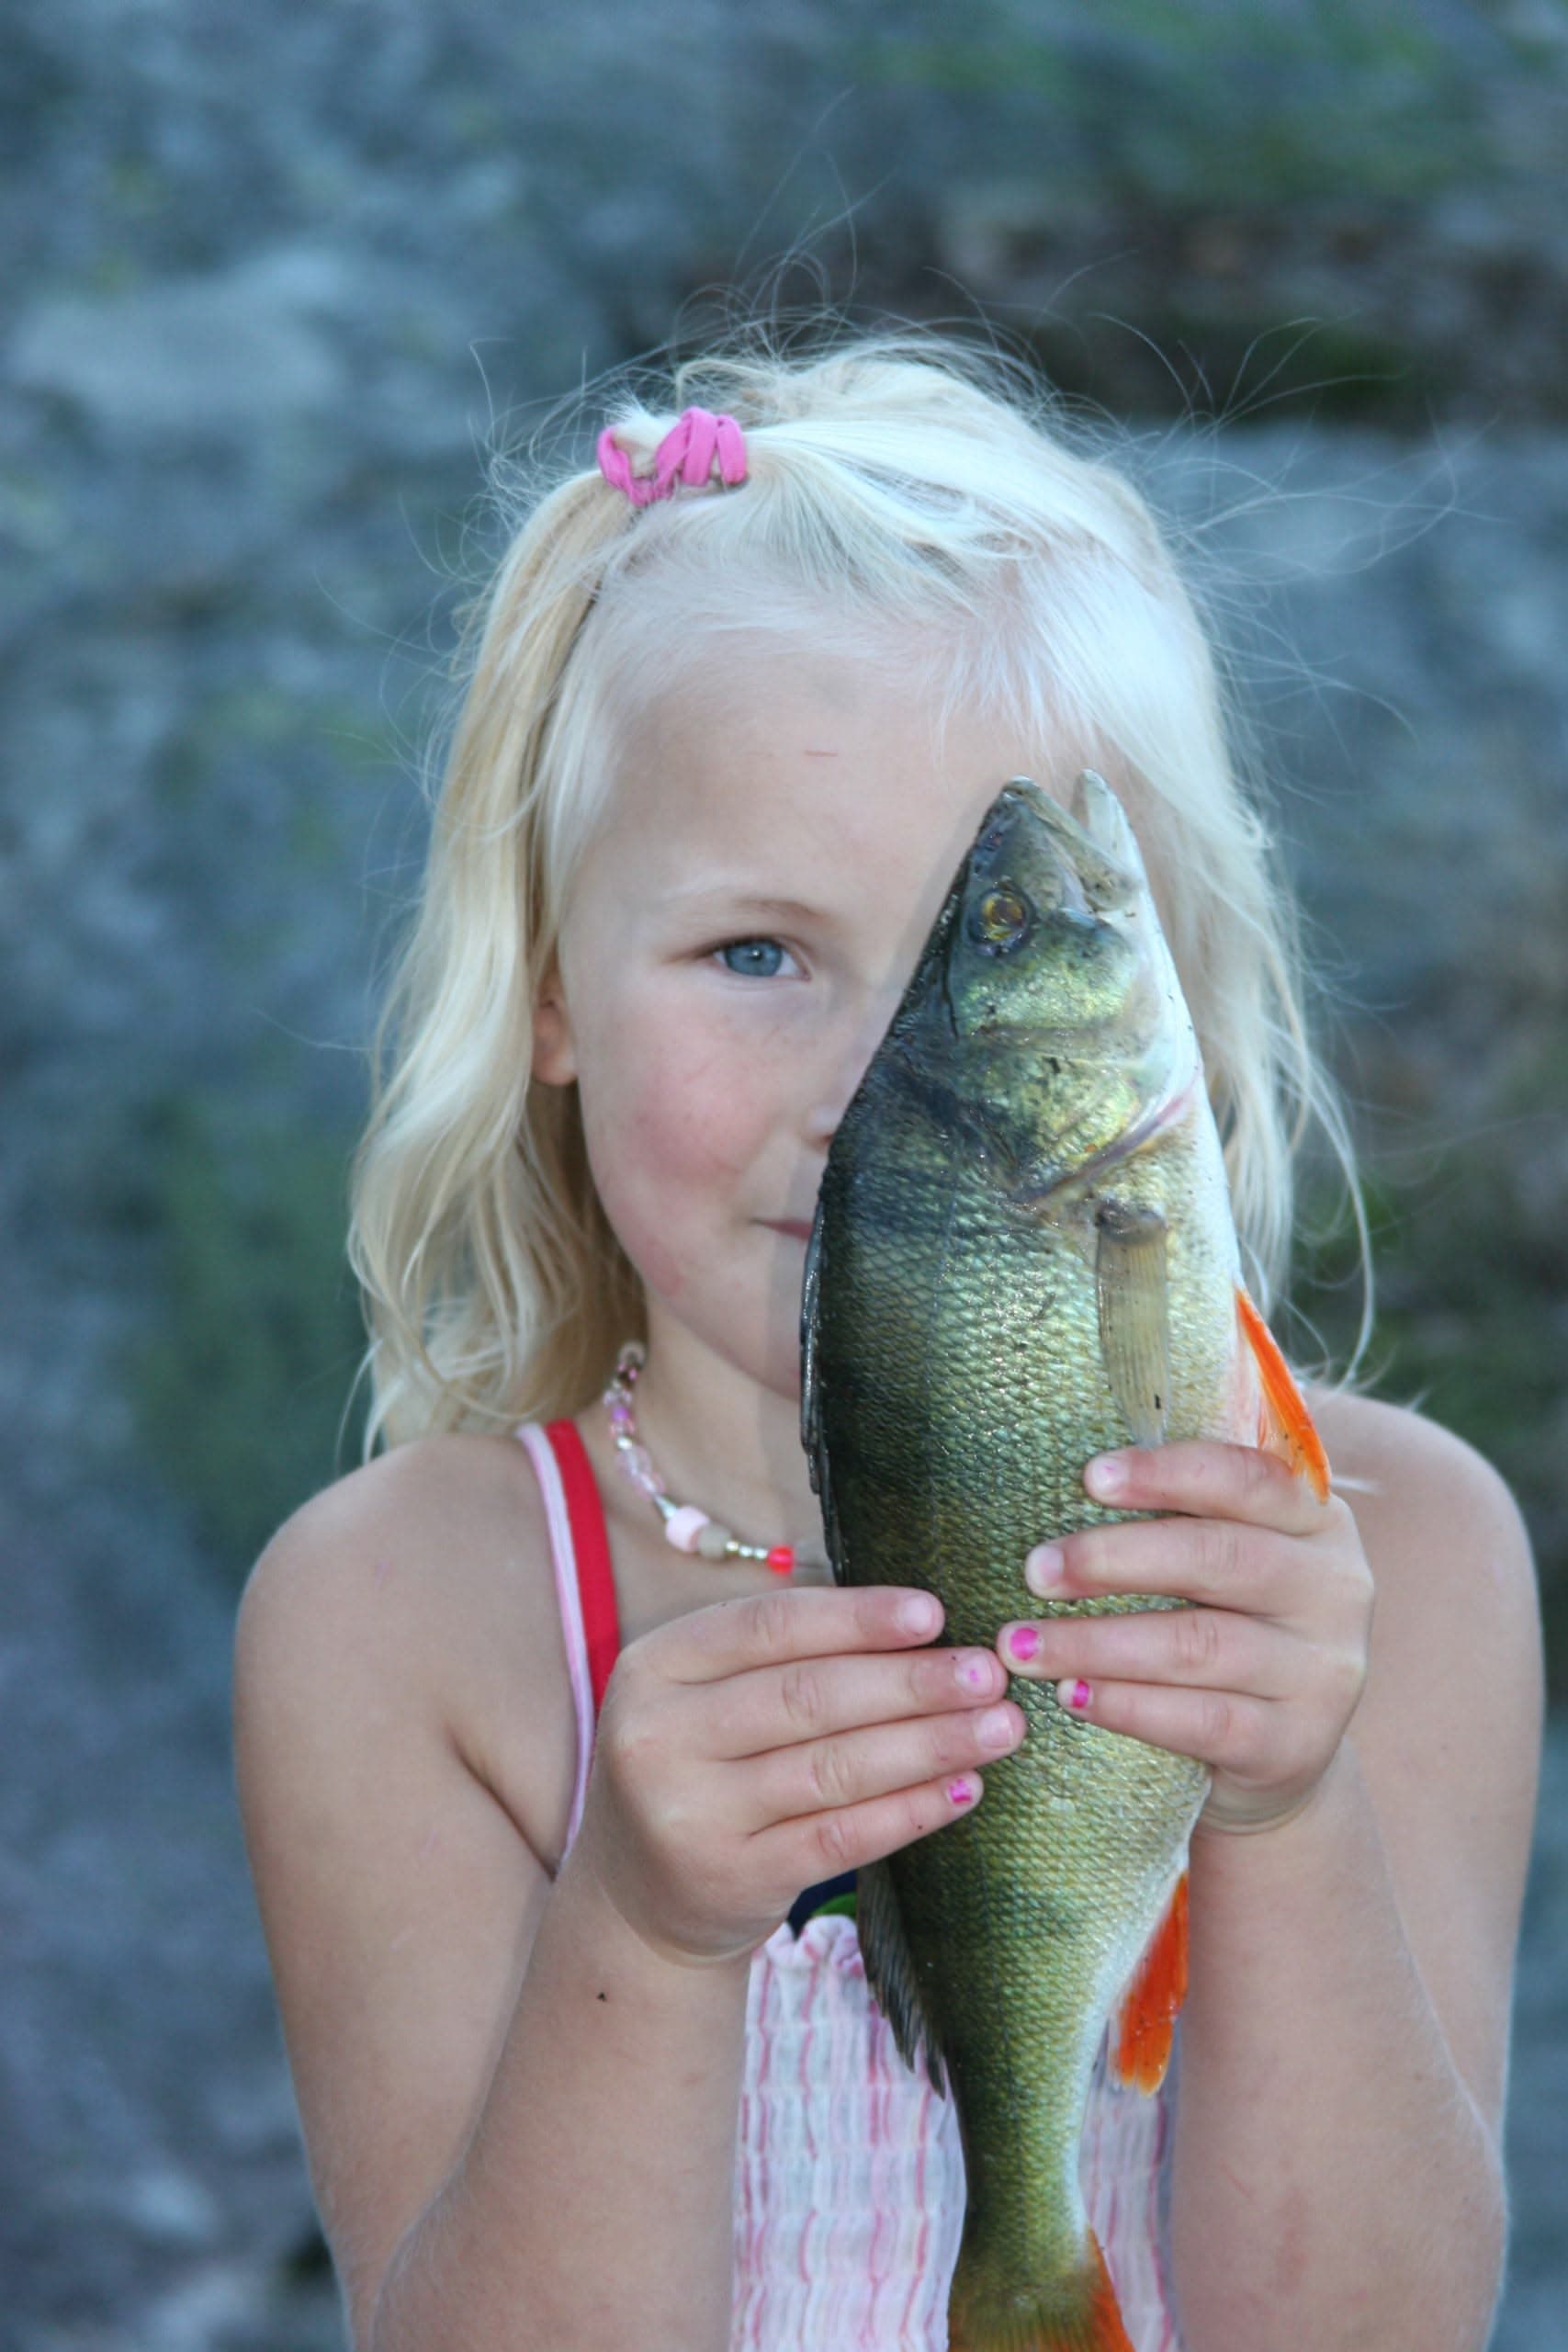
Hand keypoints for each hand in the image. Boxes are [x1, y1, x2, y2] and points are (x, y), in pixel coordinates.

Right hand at [571, 1586, 1026, 1965]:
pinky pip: (839, 1837)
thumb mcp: (706, 1699)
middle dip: (911, 1682)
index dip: (856, 1617)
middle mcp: (658, 1737)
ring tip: (997, 1728)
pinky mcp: (731, 1879)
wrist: (637, 1901)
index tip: (934, 1613)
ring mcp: (690, 1814)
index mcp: (657, 1667)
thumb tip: (918, 1622)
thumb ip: (783, 1657)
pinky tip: (962, 1790)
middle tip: (989, 1673)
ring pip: (832, 1769)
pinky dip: (909, 1811)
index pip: (768, 1626)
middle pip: (808, 1697)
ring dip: (928, 1744)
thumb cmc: (700, 1769)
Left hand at [995, 1442, 1372, 1834]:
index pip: (1246, 1478)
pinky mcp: (1298, 1744)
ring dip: (1096, 1642)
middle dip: (1112, 1560)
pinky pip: (1202, 1720)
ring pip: (1200, 1644)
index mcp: (1318, 1519)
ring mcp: (1324, 1671)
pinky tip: (1072, 1696)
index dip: (1167, 1473)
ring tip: (1022, 1644)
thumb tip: (1076, 1470)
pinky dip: (1128, 1706)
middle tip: (1034, 1571)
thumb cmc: (1227, 1625)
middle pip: (1216, 1558)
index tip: (1089, 1477)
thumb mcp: (1226, 1561)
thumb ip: (1183, 1513)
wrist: (1278, 1752)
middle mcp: (1337, 1589)